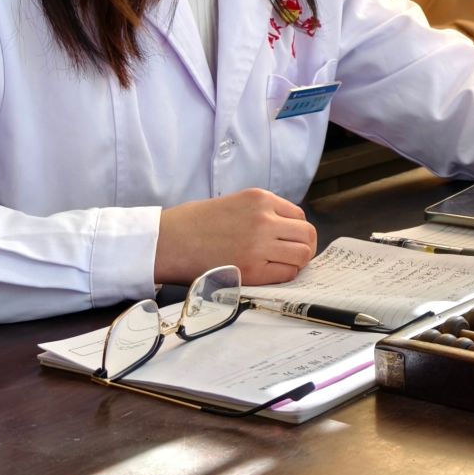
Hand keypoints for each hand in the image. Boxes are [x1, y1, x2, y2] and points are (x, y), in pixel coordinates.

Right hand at [155, 188, 316, 285]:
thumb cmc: (192, 223)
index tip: (287, 240)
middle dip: (303, 246)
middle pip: (307, 234)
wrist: (166, 242)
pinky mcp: (252, 269)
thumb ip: (260, 213)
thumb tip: (284, 230)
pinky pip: (287, 274)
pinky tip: (269, 273)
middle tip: (292, 256)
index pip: (299, 216)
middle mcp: (264, 219)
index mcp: (260, 199)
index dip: (295, 231)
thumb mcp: (233, 203)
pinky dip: (284, 275)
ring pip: (302, 254)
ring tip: (281, 265)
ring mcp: (260, 245)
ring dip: (297, 262)